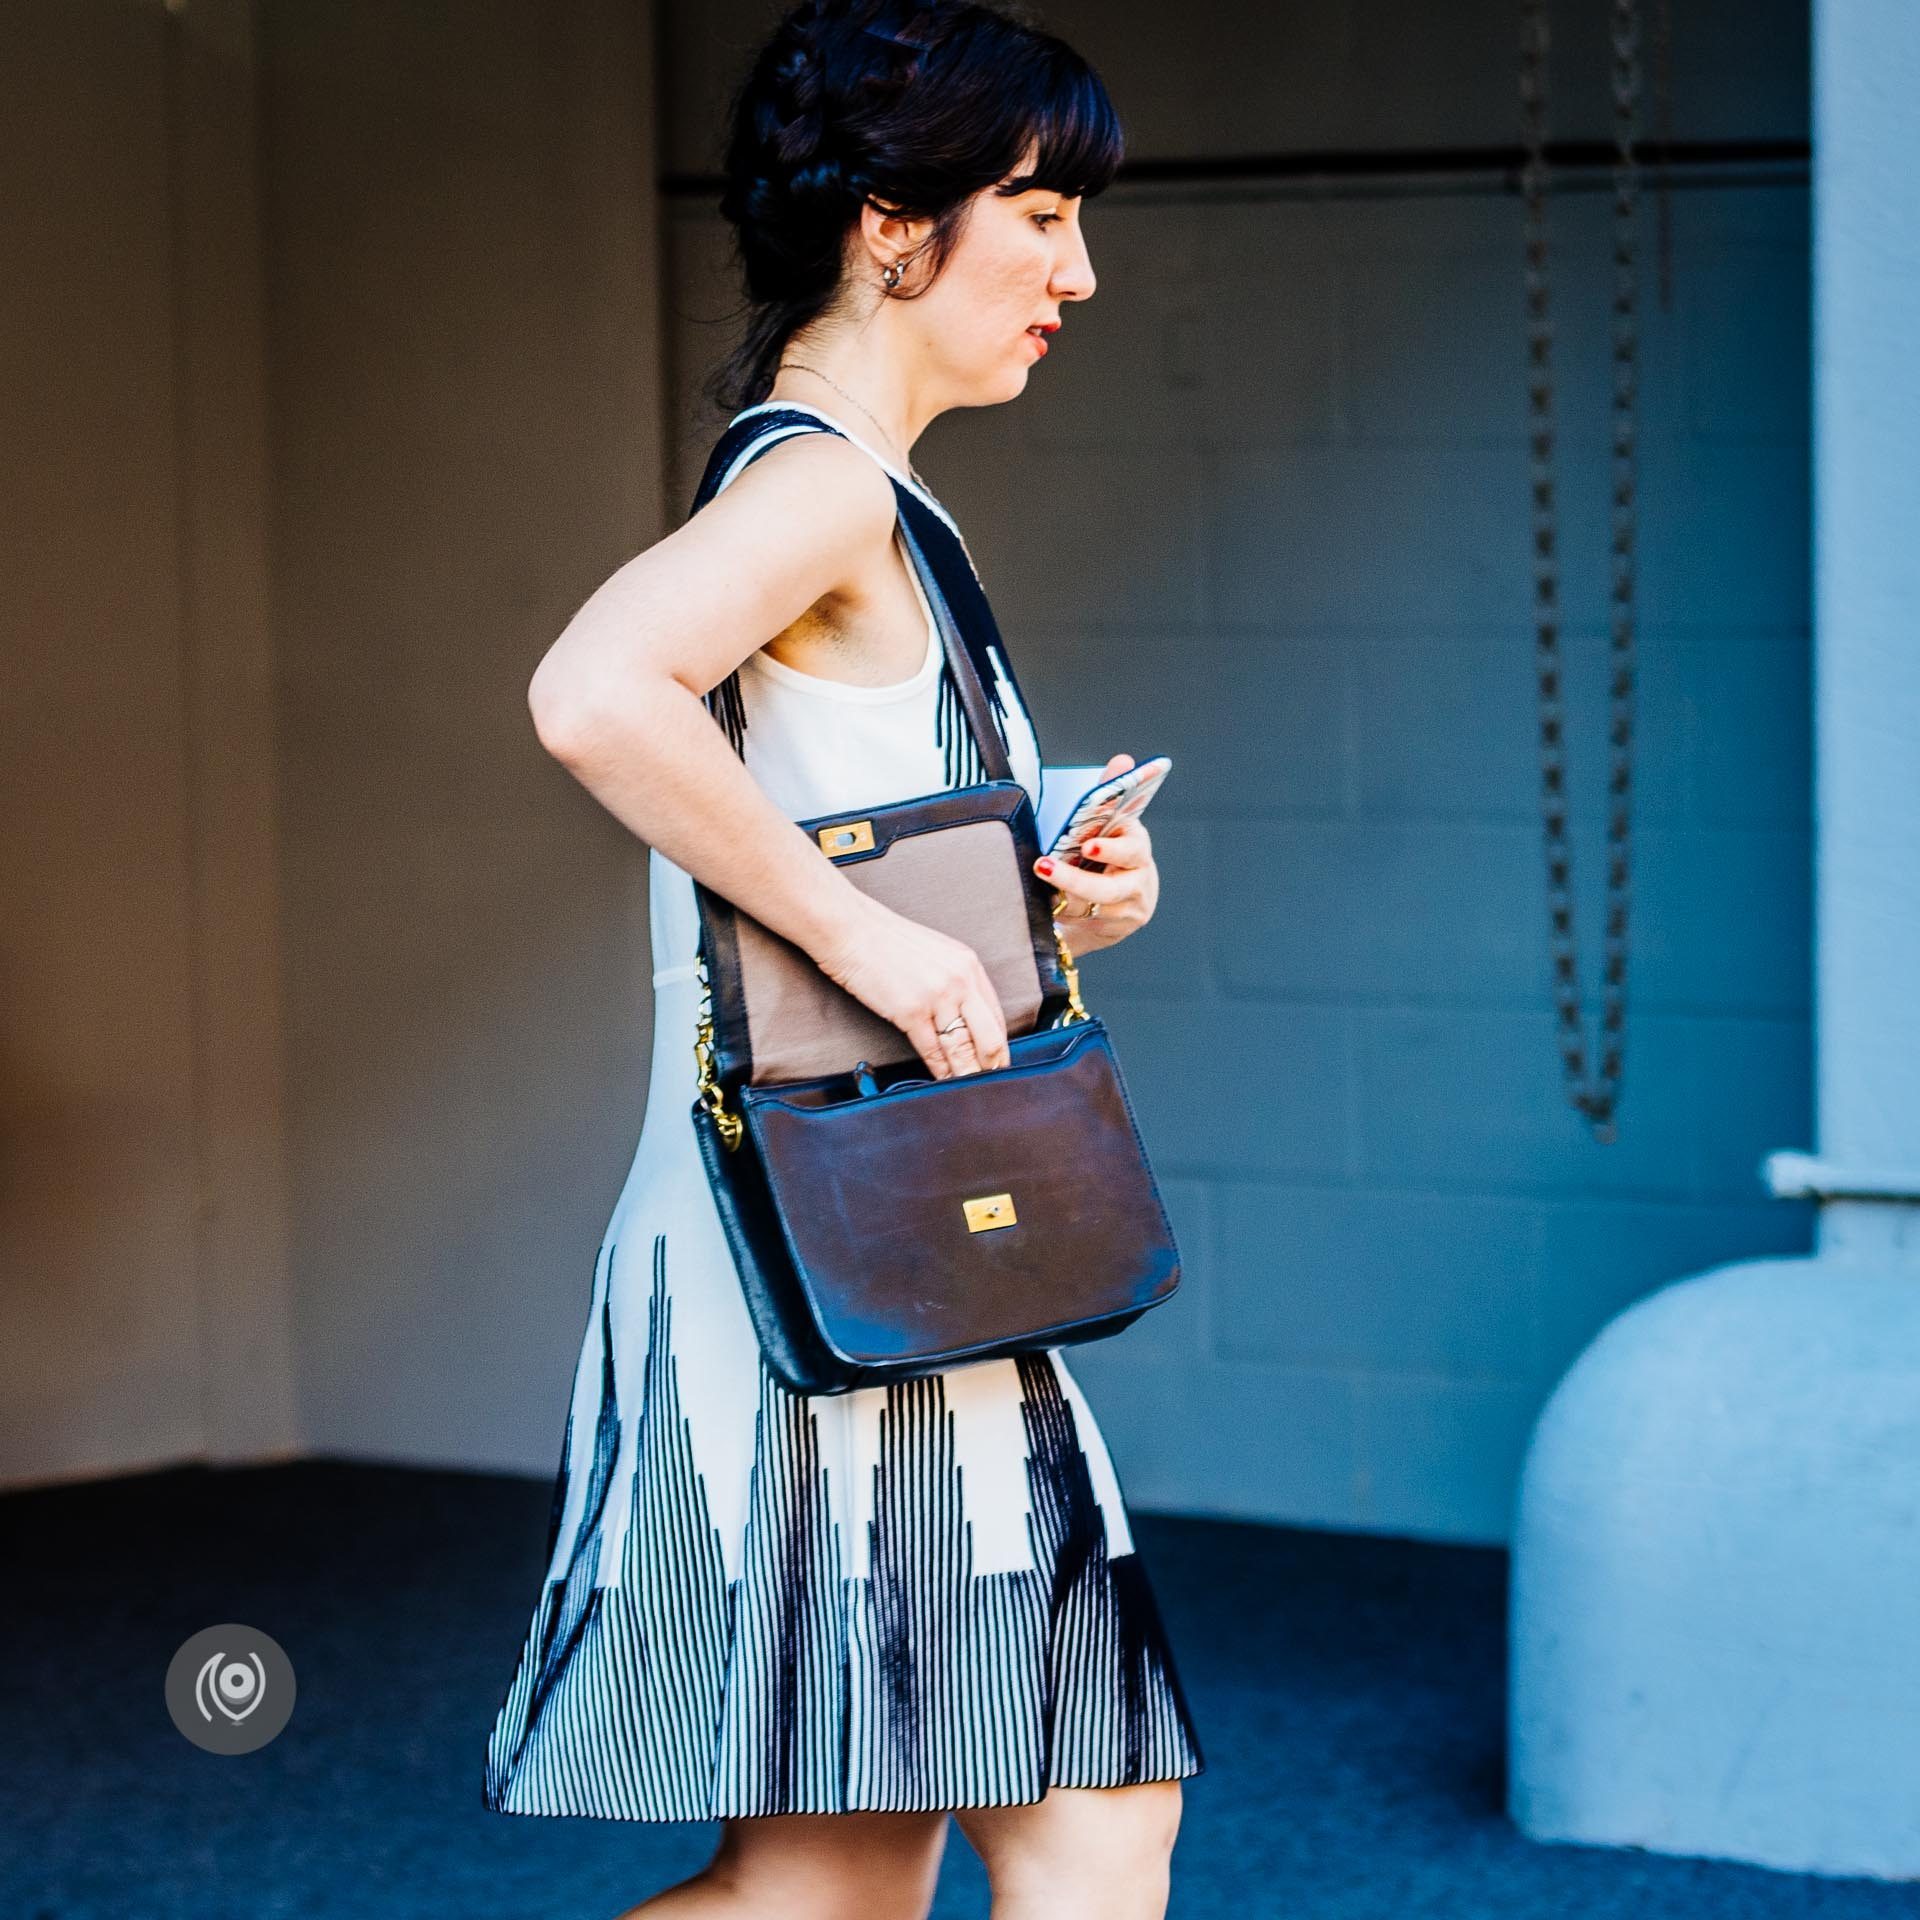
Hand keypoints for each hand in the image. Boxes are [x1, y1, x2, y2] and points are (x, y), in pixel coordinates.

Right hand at [812, 893, 1010, 1077]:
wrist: (851, 929)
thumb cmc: (886, 941)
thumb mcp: (935, 953)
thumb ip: (954, 980)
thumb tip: (964, 1014)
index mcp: (969, 965)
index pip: (996, 1016)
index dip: (1001, 1046)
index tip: (999, 1064)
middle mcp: (960, 981)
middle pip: (988, 1037)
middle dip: (993, 1067)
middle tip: (994, 1086)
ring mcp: (937, 997)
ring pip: (962, 1049)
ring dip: (968, 1075)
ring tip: (972, 1092)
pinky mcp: (911, 1012)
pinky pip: (933, 1052)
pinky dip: (940, 1072)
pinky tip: (944, 1083)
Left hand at [1033, 752, 1159, 957]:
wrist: (1119, 899)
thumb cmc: (1106, 853)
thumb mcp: (1108, 823)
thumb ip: (1110, 792)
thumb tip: (1123, 761)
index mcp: (1137, 846)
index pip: (1130, 847)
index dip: (1110, 849)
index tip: (1087, 846)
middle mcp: (1139, 879)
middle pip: (1109, 887)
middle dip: (1075, 879)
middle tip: (1044, 867)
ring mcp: (1130, 908)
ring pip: (1094, 908)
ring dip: (1063, 898)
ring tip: (1038, 885)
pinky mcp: (1117, 928)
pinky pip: (1086, 924)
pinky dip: (1064, 915)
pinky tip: (1046, 906)